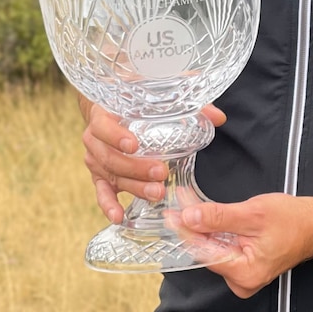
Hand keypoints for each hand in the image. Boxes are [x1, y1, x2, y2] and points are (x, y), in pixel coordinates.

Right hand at [80, 97, 225, 223]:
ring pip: (111, 176)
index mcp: (103, 113)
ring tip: (157, 193)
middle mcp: (94, 137)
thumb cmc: (134, 99)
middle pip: (110, 157)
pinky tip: (119, 217)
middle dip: (136, 168)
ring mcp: (95, 158)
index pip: (103, 125)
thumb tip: (218, 117)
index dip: (116, 135)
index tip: (135, 144)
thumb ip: (186, 103)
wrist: (109, 105)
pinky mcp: (99, 175)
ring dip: (134, 186)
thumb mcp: (155, 94)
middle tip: (161, 173)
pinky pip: (101, 192)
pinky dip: (109, 205)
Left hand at [177, 194, 312, 298]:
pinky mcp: (244, 267)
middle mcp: (241, 282)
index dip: (184, 230)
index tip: (170, 212)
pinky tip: (204, 213)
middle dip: (191, 225)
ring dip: (201, 225)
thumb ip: (219, 217)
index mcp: (243, 273)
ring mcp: (242, 277)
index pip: (203, 251)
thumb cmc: (292, 219)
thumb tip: (189, 217)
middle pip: (206, 251)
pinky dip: (213, 230)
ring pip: (212, 248)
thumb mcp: (253, 213)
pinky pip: (222, 248)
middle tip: (178, 201)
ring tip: (187, 203)